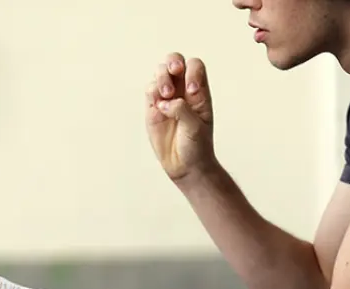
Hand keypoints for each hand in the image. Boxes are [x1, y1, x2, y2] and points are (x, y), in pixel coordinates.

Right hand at [146, 52, 216, 182]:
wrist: (185, 166)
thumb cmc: (197, 147)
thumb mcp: (196, 128)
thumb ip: (183, 110)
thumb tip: (166, 101)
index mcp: (199, 92)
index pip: (195, 66)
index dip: (192, 72)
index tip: (191, 90)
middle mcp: (183, 91)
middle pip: (175, 62)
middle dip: (173, 63)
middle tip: (174, 72)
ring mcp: (167, 98)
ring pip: (160, 73)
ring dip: (161, 78)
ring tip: (166, 95)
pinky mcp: (153, 108)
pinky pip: (149, 91)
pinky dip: (152, 92)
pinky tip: (158, 106)